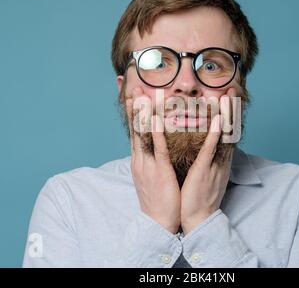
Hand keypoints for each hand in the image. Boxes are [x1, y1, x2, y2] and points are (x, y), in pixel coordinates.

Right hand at [126, 87, 180, 233]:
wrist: (157, 221)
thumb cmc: (158, 197)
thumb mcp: (151, 174)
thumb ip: (151, 158)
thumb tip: (153, 146)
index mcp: (139, 159)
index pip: (134, 130)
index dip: (132, 111)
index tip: (130, 93)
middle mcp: (139, 158)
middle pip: (134, 127)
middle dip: (132, 106)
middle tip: (131, 85)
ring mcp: (147, 164)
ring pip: (143, 134)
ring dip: (142, 113)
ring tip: (140, 93)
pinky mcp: (159, 171)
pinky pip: (158, 148)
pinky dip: (155, 132)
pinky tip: (154, 118)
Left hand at [180, 88, 235, 233]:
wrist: (197, 219)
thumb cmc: (198, 196)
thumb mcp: (205, 173)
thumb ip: (207, 158)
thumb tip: (206, 146)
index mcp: (218, 159)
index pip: (226, 132)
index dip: (228, 113)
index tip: (228, 96)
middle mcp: (220, 159)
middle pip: (228, 129)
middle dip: (230, 108)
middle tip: (233, 87)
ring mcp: (214, 164)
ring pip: (222, 136)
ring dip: (225, 114)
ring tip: (227, 95)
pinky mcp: (205, 171)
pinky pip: (210, 150)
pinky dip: (215, 135)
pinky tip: (219, 120)